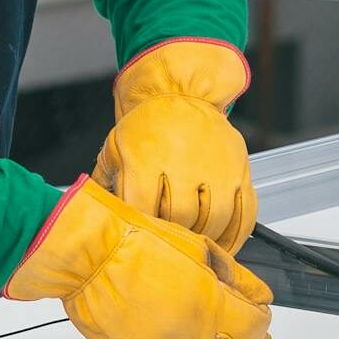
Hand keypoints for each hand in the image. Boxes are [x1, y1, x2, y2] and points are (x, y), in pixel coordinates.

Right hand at [5, 177, 271, 338]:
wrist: (85, 256)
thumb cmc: (135, 241)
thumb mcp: (197, 248)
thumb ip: (236, 278)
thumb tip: (259, 297)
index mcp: (206, 307)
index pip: (254, 330)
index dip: (262, 321)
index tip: (260, 313)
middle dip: (244, 338)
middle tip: (244, 325)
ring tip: (184, 308)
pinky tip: (161, 319)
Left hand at [93, 40, 256, 253]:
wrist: (183, 93)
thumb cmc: (147, 125)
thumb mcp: (116, 146)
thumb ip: (104, 181)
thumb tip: (93, 212)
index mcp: (147, 159)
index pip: (143, 208)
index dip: (142, 227)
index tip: (142, 236)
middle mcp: (184, 163)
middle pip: (181, 217)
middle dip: (173, 233)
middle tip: (168, 241)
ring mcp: (216, 168)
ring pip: (215, 220)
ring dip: (204, 238)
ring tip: (193, 244)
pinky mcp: (240, 170)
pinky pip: (245, 212)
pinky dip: (237, 236)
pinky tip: (225, 245)